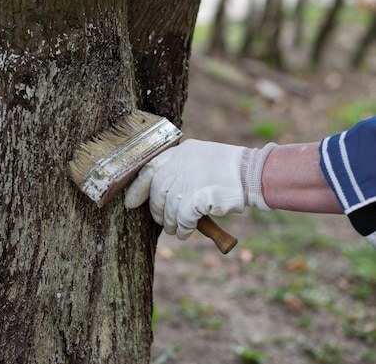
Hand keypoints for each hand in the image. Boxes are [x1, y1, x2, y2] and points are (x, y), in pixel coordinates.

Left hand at [124, 139, 274, 239]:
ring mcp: (186, 181)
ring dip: (171, 223)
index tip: (130, 201)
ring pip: (168, 208)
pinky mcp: (194, 199)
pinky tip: (185, 232)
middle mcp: (180, 164)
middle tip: (160, 220)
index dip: (137, 187)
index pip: (149, 168)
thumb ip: (182, 169)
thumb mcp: (202, 159)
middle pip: (157, 191)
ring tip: (176, 229)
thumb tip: (164, 192)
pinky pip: (181, 219)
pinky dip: (182, 228)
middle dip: (156, 210)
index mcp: (181, 152)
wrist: (253, 174)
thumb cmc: (231, 170)